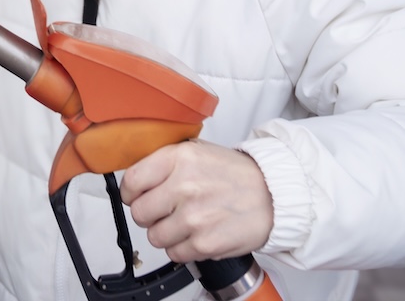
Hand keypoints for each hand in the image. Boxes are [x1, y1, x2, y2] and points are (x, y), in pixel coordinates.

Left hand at [120, 140, 272, 263]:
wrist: (274, 195)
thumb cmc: (236, 175)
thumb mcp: (198, 152)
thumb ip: (165, 162)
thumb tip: (135, 178)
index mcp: (179, 158)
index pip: (131, 181)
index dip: (130, 192)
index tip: (136, 196)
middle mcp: (185, 186)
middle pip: (139, 213)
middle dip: (149, 214)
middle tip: (164, 210)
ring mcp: (194, 217)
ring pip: (154, 236)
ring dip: (166, 233)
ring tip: (185, 222)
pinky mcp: (205, 243)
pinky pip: (175, 253)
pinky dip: (183, 248)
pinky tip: (197, 234)